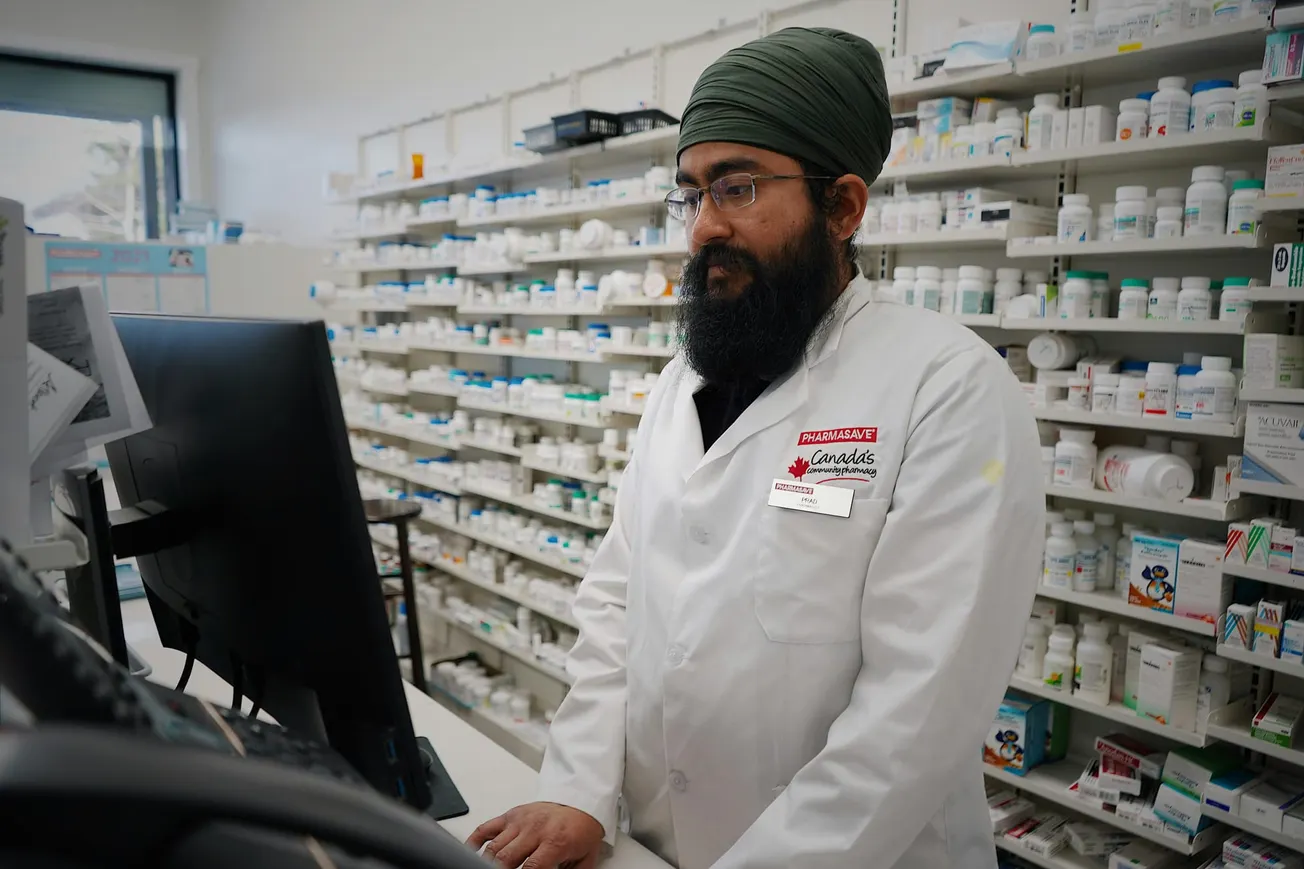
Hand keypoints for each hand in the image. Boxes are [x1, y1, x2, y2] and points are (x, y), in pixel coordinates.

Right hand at [467, 802, 603, 868]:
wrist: (581, 802)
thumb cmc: (581, 831)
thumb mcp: (584, 859)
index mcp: (556, 841)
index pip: (532, 868)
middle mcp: (535, 829)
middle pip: (507, 858)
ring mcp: (520, 821)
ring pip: (494, 846)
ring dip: (488, 862)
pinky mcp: (511, 815)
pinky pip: (486, 827)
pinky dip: (474, 841)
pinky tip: (471, 852)